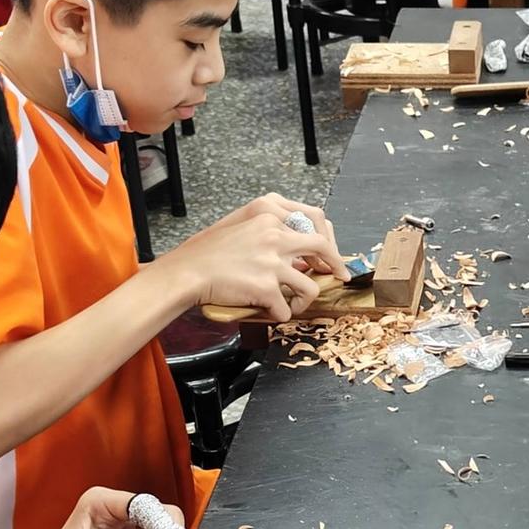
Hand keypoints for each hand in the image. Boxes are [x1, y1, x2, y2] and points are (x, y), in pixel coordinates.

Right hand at [167, 194, 347, 321]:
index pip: (313, 221)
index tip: (331, 254)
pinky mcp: (266, 287)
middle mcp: (273, 234)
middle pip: (322, 247)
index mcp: (267, 215)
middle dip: (336, 265)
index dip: (327, 240)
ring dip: (305, 300)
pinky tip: (269, 311)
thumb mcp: (242, 229)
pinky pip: (287, 308)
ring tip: (293, 304)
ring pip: (310, 286)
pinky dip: (281, 314)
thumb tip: (299, 254)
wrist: (187, 271)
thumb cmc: (209, 254)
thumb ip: (271, 234)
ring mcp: (272, 261)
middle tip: (340, 277)